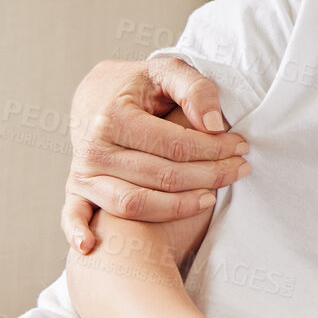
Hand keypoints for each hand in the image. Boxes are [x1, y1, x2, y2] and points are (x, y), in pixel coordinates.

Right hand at [62, 56, 249, 253]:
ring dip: (179, 206)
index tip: (242, 147)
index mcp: (114, 117)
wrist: (95, 93)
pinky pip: (75, 216)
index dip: (215, 149)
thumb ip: (194, 89)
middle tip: (241, 170)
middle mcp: (94, 148)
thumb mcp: (168, 71)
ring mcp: (83, 172)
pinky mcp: (76, 189)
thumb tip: (213, 125)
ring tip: (213, 199)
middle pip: (162, 176)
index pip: (177, 145)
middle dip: (210, 176)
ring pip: (136, 203)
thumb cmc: (139, 84)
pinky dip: (78, 232)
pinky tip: (91, 246)